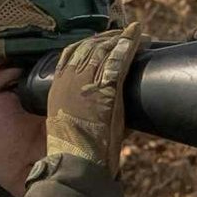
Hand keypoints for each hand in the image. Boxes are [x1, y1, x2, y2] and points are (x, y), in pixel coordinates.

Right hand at [39, 32, 137, 168]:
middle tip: (123, 32)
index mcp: (58, 88)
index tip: (101, 40)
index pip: (70, 54)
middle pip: (88, 47)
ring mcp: (87, 82)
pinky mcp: (106, 88)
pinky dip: (131, 44)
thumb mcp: (75, 125)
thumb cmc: (78, 152)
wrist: (77, 163)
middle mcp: (70, 80)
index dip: (87, 44)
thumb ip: (88, 112)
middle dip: (107, 37)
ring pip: (104, 49)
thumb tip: (115, 114)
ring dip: (121, 38)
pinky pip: (119, 58)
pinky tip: (139, 35)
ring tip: (134, 33)